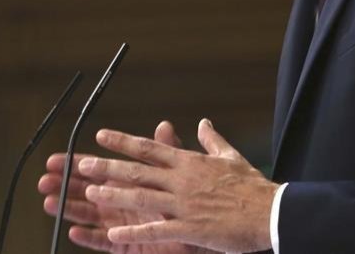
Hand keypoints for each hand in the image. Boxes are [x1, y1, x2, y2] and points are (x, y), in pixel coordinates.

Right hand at [39, 121, 215, 252]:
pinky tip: (74, 231)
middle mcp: (120, 203)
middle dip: (64, 186)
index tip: (56, 159)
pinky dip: (89, 237)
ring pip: (90, 216)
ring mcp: (122, 225)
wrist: (206, 232)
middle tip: (44, 179)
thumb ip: (169, 151)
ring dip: (69, 209)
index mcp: (129, 183)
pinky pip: (104, 243)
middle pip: (85, 193)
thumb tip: (164, 125)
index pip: (98, 171)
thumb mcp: (181, 172)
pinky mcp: (127, 245)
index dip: (76, 165)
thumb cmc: (190, 203)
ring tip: (49, 202)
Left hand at [80, 119, 276, 252]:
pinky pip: (155, 230)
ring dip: (114, 193)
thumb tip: (203, 123)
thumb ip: (212, 141)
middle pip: (138, 170)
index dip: (123, 141)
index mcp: (190, 163)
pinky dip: (133, 231)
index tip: (101, 135)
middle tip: (81, 163)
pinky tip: (112, 232)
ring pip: (141, 197)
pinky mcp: (190, 229)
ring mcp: (184, 205)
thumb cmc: (253, 186)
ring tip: (90, 191)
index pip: (149, 148)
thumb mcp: (231, 157)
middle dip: (107, 166)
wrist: (273, 213)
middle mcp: (182, 180)